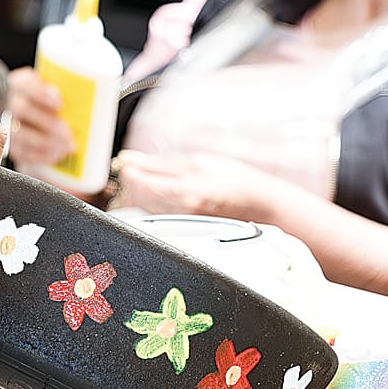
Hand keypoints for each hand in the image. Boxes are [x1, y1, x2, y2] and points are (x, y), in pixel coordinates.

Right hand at [4, 67, 73, 167]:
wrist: (44, 124)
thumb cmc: (59, 105)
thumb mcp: (63, 92)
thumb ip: (73, 92)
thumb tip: (102, 97)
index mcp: (24, 84)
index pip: (25, 82)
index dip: (40, 92)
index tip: (60, 102)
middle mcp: (13, 102)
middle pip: (22, 109)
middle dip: (47, 122)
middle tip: (68, 132)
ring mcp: (10, 125)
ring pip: (20, 133)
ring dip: (45, 142)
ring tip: (67, 147)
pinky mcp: (13, 147)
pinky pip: (22, 152)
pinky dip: (41, 155)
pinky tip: (56, 156)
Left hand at [111, 149, 280, 220]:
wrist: (260, 206)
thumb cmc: (235, 181)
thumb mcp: (199, 161)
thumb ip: (162, 163)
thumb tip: (132, 159)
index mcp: (185, 190)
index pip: (139, 181)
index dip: (128, 169)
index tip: (127, 162)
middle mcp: (180, 210)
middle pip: (137, 198)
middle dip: (131, 181)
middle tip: (135, 168)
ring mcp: (181, 222)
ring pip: (144, 208)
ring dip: (139, 192)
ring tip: (148, 179)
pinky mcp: (183, 229)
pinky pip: (156, 216)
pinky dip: (151, 203)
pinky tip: (159, 194)